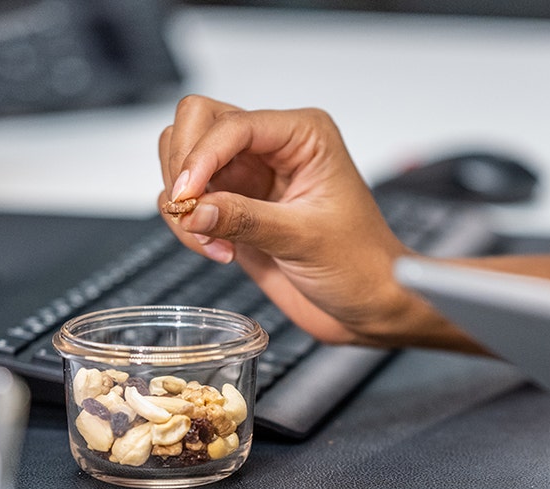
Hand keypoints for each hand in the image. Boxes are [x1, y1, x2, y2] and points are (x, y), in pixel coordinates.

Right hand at [157, 95, 439, 346]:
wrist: (368, 305)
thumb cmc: (362, 265)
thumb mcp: (306, 240)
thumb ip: (247, 220)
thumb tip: (194, 209)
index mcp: (303, 136)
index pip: (232, 124)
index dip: (201, 157)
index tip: (186, 197)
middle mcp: (273, 147)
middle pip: (198, 123)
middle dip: (184, 169)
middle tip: (191, 213)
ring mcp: (250, 176)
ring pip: (183, 159)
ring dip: (181, 200)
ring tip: (209, 239)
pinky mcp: (234, 207)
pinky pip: (188, 201)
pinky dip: (187, 225)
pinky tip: (218, 250)